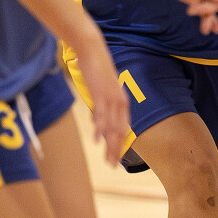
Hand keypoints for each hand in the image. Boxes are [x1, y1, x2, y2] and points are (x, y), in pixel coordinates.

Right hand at [66, 26, 128, 165]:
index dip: (120, 145)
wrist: (94, 51)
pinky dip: (99, 127)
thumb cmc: (98, 72)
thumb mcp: (103, 92)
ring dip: (109, 144)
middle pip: (120, 131)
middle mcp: (120, 102)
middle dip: (116, 150)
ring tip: (107, 159)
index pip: (123, 129)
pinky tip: (97, 139)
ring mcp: (111, 98)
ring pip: (112, 126)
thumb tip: (98, 125)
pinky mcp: (101, 93)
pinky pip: (101, 114)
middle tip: (112, 166)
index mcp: (122, 103)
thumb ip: (102, 108)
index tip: (116, 160)